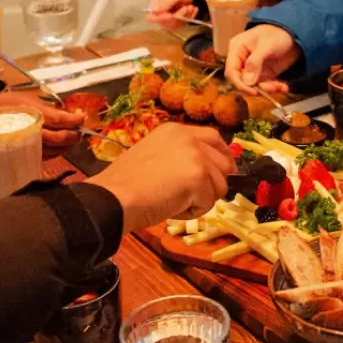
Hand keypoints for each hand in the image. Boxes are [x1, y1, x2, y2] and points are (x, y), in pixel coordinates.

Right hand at [0, 90, 83, 148]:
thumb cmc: (9, 105)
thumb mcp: (28, 99)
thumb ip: (48, 108)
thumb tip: (70, 115)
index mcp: (30, 113)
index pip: (58, 120)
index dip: (73, 120)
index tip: (81, 118)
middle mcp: (29, 131)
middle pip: (58, 138)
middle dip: (73, 135)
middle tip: (81, 131)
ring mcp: (26, 145)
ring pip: (54, 150)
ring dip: (68, 145)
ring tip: (74, 139)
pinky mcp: (24, 155)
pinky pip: (46, 157)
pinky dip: (57, 152)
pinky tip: (62, 147)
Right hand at [92, 123, 233, 228]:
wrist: (115, 197)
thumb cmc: (126, 183)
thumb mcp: (155, 155)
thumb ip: (180, 156)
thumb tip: (206, 169)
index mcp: (176, 130)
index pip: (214, 138)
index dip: (223, 155)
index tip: (227, 170)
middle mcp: (189, 138)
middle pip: (223, 163)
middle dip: (213, 184)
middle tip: (191, 196)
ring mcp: (196, 157)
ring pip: (219, 186)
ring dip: (200, 200)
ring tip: (172, 200)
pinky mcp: (199, 178)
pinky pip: (208, 204)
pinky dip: (192, 212)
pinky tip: (170, 207)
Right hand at [148, 0, 197, 28]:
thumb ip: (166, 2)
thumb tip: (154, 11)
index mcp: (155, 6)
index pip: (151, 18)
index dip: (160, 19)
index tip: (171, 15)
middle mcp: (160, 15)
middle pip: (165, 24)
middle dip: (178, 16)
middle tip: (186, 8)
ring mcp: (169, 21)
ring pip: (176, 25)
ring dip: (186, 16)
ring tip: (190, 6)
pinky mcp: (177, 23)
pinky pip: (183, 24)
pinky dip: (190, 17)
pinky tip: (192, 9)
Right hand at [226, 25, 300, 96]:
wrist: (294, 33)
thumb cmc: (278, 33)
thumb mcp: (266, 45)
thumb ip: (255, 62)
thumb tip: (247, 81)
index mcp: (237, 49)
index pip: (231, 71)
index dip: (240, 84)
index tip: (253, 91)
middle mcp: (242, 60)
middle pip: (241, 81)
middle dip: (256, 88)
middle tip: (272, 88)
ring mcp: (252, 68)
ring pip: (253, 86)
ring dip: (267, 89)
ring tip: (281, 87)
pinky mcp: (262, 73)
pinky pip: (264, 85)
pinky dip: (274, 88)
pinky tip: (283, 87)